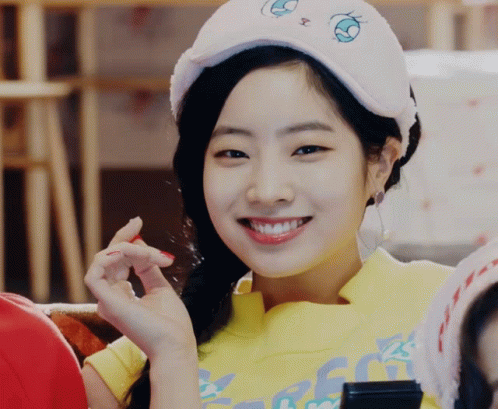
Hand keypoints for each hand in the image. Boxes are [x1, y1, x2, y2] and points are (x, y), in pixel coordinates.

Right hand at [84, 217, 196, 360]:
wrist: (175, 344)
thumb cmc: (171, 323)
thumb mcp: (160, 288)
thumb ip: (147, 268)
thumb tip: (141, 245)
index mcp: (120, 295)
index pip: (115, 261)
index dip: (124, 239)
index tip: (138, 221)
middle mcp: (109, 297)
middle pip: (108, 256)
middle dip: (124, 237)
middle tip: (138, 222)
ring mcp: (106, 300)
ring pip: (104, 259)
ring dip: (129, 248)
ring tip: (152, 255)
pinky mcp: (105, 303)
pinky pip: (94, 272)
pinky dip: (112, 257)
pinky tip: (132, 253)